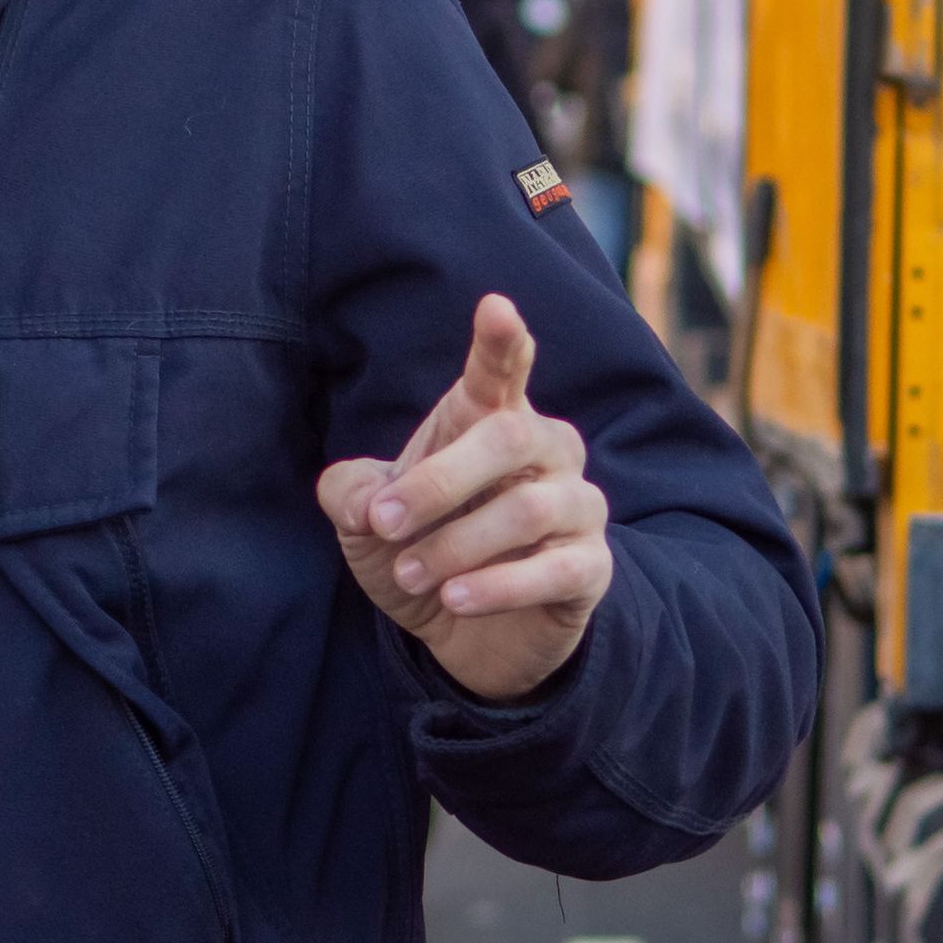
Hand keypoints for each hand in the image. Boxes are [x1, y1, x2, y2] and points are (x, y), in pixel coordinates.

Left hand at [318, 292, 614, 701]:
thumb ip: (352, 495)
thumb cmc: (419, 551)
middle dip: (437, 482)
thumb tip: (364, 502)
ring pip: (530, 509)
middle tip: (383, 523)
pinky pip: (558, 569)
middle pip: (508, 437)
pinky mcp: (591, 567)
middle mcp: (546, 452)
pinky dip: (499, 586)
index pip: (501, 370)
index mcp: (489, 421)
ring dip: (456, 545)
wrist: (462, 634)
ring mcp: (577, 507)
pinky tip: (456, 598)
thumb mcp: (366, 522)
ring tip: (410, 573)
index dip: (501, 341)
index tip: (495, 307)